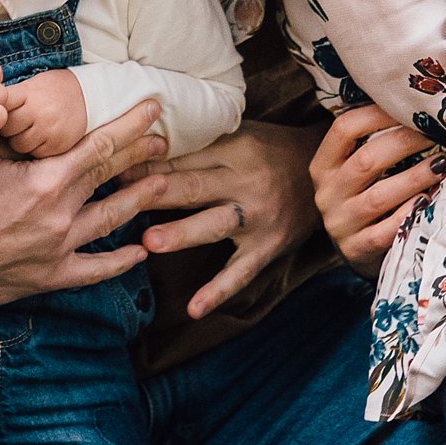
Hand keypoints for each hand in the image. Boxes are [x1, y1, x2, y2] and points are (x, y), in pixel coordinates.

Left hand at [0, 69, 88, 157]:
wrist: (88, 95)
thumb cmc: (51, 90)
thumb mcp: (30, 86)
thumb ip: (10, 98)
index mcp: (28, 93)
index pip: (0, 108)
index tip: (0, 112)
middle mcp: (38, 111)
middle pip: (6, 129)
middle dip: (8, 128)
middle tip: (18, 122)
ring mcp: (49, 129)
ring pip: (18, 144)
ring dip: (21, 140)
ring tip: (32, 129)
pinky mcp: (58, 144)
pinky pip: (36, 153)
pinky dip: (36, 148)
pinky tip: (43, 137)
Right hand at [0, 100, 170, 305]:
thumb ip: (13, 132)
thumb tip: (33, 104)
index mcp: (45, 181)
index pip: (100, 147)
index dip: (130, 127)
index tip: (152, 110)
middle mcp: (59, 217)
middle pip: (111, 178)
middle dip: (141, 157)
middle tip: (165, 143)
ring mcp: (56, 250)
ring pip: (111, 221)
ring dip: (139, 200)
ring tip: (162, 184)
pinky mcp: (47, 278)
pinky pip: (94, 271)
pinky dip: (120, 262)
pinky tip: (140, 251)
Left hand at [127, 121, 322, 319]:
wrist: (334, 175)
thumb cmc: (274, 152)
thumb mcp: (243, 135)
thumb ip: (201, 142)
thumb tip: (144, 146)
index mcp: (237, 150)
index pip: (186, 157)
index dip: (148, 163)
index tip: (111, 168)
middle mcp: (246, 183)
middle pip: (195, 187)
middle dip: (156, 193)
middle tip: (119, 198)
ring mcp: (258, 219)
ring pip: (214, 225)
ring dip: (182, 233)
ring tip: (151, 241)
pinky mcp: (267, 248)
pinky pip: (240, 272)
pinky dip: (218, 291)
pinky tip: (194, 309)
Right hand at [309, 106, 441, 276]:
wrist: (358, 250)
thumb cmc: (365, 196)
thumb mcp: (355, 170)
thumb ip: (372, 142)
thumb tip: (415, 107)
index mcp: (323, 166)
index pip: (343, 129)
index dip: (376, 114)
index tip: (410, 105)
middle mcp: (327, 194)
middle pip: (366, 161)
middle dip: (406, 142)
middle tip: (438, 132)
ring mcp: (340, 224)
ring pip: (379, 197)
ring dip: (416, 177)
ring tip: (443, 164)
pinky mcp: (357, 250)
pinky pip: (386, 232)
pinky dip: (410, 213)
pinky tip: (430, 200)